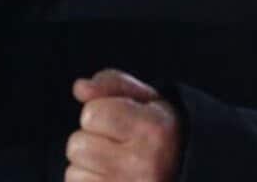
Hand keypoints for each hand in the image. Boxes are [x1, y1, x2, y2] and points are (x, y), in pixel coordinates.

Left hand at [66, 68, 182, 180]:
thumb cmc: (159, 135)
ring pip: (74, 171)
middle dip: (91, 142)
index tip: (120, 123)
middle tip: (117, 147)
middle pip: (77, 144)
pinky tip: (111, 181)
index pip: (91, 114)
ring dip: (88, 167)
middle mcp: (144, 162)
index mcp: (154, 128)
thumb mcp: (147, 100)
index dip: (98, 114)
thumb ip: (112, 83)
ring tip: (115, 167)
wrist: (182, 174)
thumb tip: (80, 88)